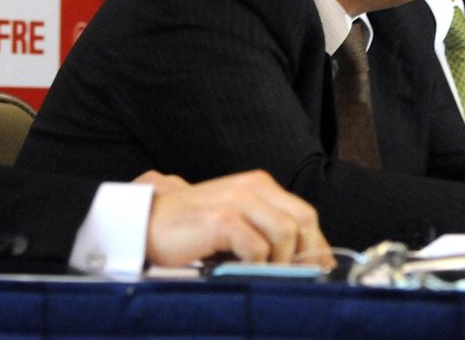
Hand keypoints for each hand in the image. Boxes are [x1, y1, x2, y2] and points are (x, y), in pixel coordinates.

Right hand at [143, 169, 331, 267]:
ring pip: (285, 235)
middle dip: (305, 255)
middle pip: (303, 221)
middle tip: (297, 280)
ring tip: (260, 276)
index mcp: (258, 184)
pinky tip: (240, 271)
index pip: (305, 214)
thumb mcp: (235, 220)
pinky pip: (257, 248)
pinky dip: (255, 266)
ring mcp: (236, 200)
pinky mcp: (222, 218)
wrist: (147, 223)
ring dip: (279, 263)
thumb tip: (302, 262)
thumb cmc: (191, 229)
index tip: (318, 272)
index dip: (317, 246)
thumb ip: (265, 230)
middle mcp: (251, 186)